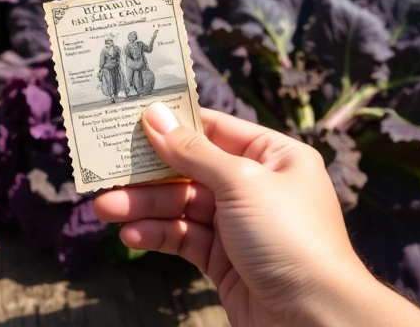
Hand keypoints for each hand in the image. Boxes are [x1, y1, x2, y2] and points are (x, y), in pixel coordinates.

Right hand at [93, 104, 419, 326]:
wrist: (315, 318)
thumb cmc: (290, 239)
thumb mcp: (240, 183)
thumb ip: (192, 151)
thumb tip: (155, 113)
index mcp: (274, 156)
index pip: (214, 128)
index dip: (173, 123)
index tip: (129, 117)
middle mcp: (257, 186)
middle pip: (191, 169)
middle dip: (148, 173)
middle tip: (104, 169)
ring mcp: (240, 225)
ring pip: (182, 206)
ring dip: (144, 206)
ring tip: (104, 208)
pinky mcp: (226, 260)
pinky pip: (185, 238)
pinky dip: (158, 235)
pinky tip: (132, 235)